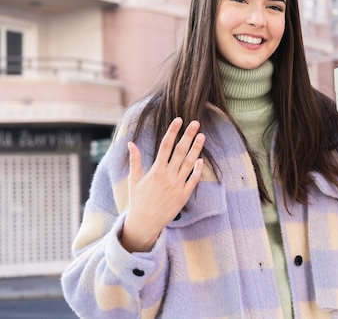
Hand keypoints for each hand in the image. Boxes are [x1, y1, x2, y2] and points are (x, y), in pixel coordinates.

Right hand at [121, 117, 204, 251]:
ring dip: (196, 149)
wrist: (145, 223)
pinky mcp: (184, 195)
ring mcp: (178, 185)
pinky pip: (193, 179)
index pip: (166, 146)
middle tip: (196, 123)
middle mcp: (168, 176)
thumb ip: (135, 160)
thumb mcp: (134, 180)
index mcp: (156, 170)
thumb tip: (130, 143)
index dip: (172, 132)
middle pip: (180, 151)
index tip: (179, 120)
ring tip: (202, 136)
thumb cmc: (138, 201)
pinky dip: (198, 169)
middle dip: (188, 135)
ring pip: (190, 163)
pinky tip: (201, 159)